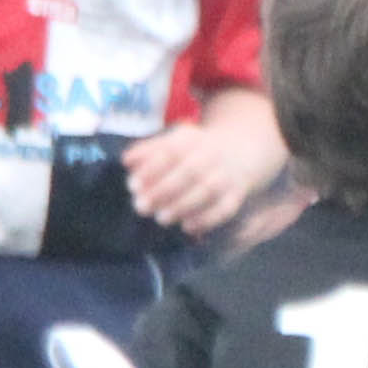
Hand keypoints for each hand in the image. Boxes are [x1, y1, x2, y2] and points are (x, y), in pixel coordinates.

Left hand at [123, 112, 284, 237]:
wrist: (240, 152)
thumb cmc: (195, 151)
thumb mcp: (174, 142)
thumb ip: (149, 151)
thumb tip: (126, 161)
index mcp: (191, 140)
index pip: (170, 152)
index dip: (151, 169)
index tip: (132, 185)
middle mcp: (211, 155)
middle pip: (188, 172)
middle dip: (163, 191)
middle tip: (141, 206)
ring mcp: (226, 175)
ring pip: (206, 191)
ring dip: (182, 206)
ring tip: (161, 218)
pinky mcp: (236, 195)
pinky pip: (224, 209)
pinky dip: (206, 219)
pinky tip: (188, 227)